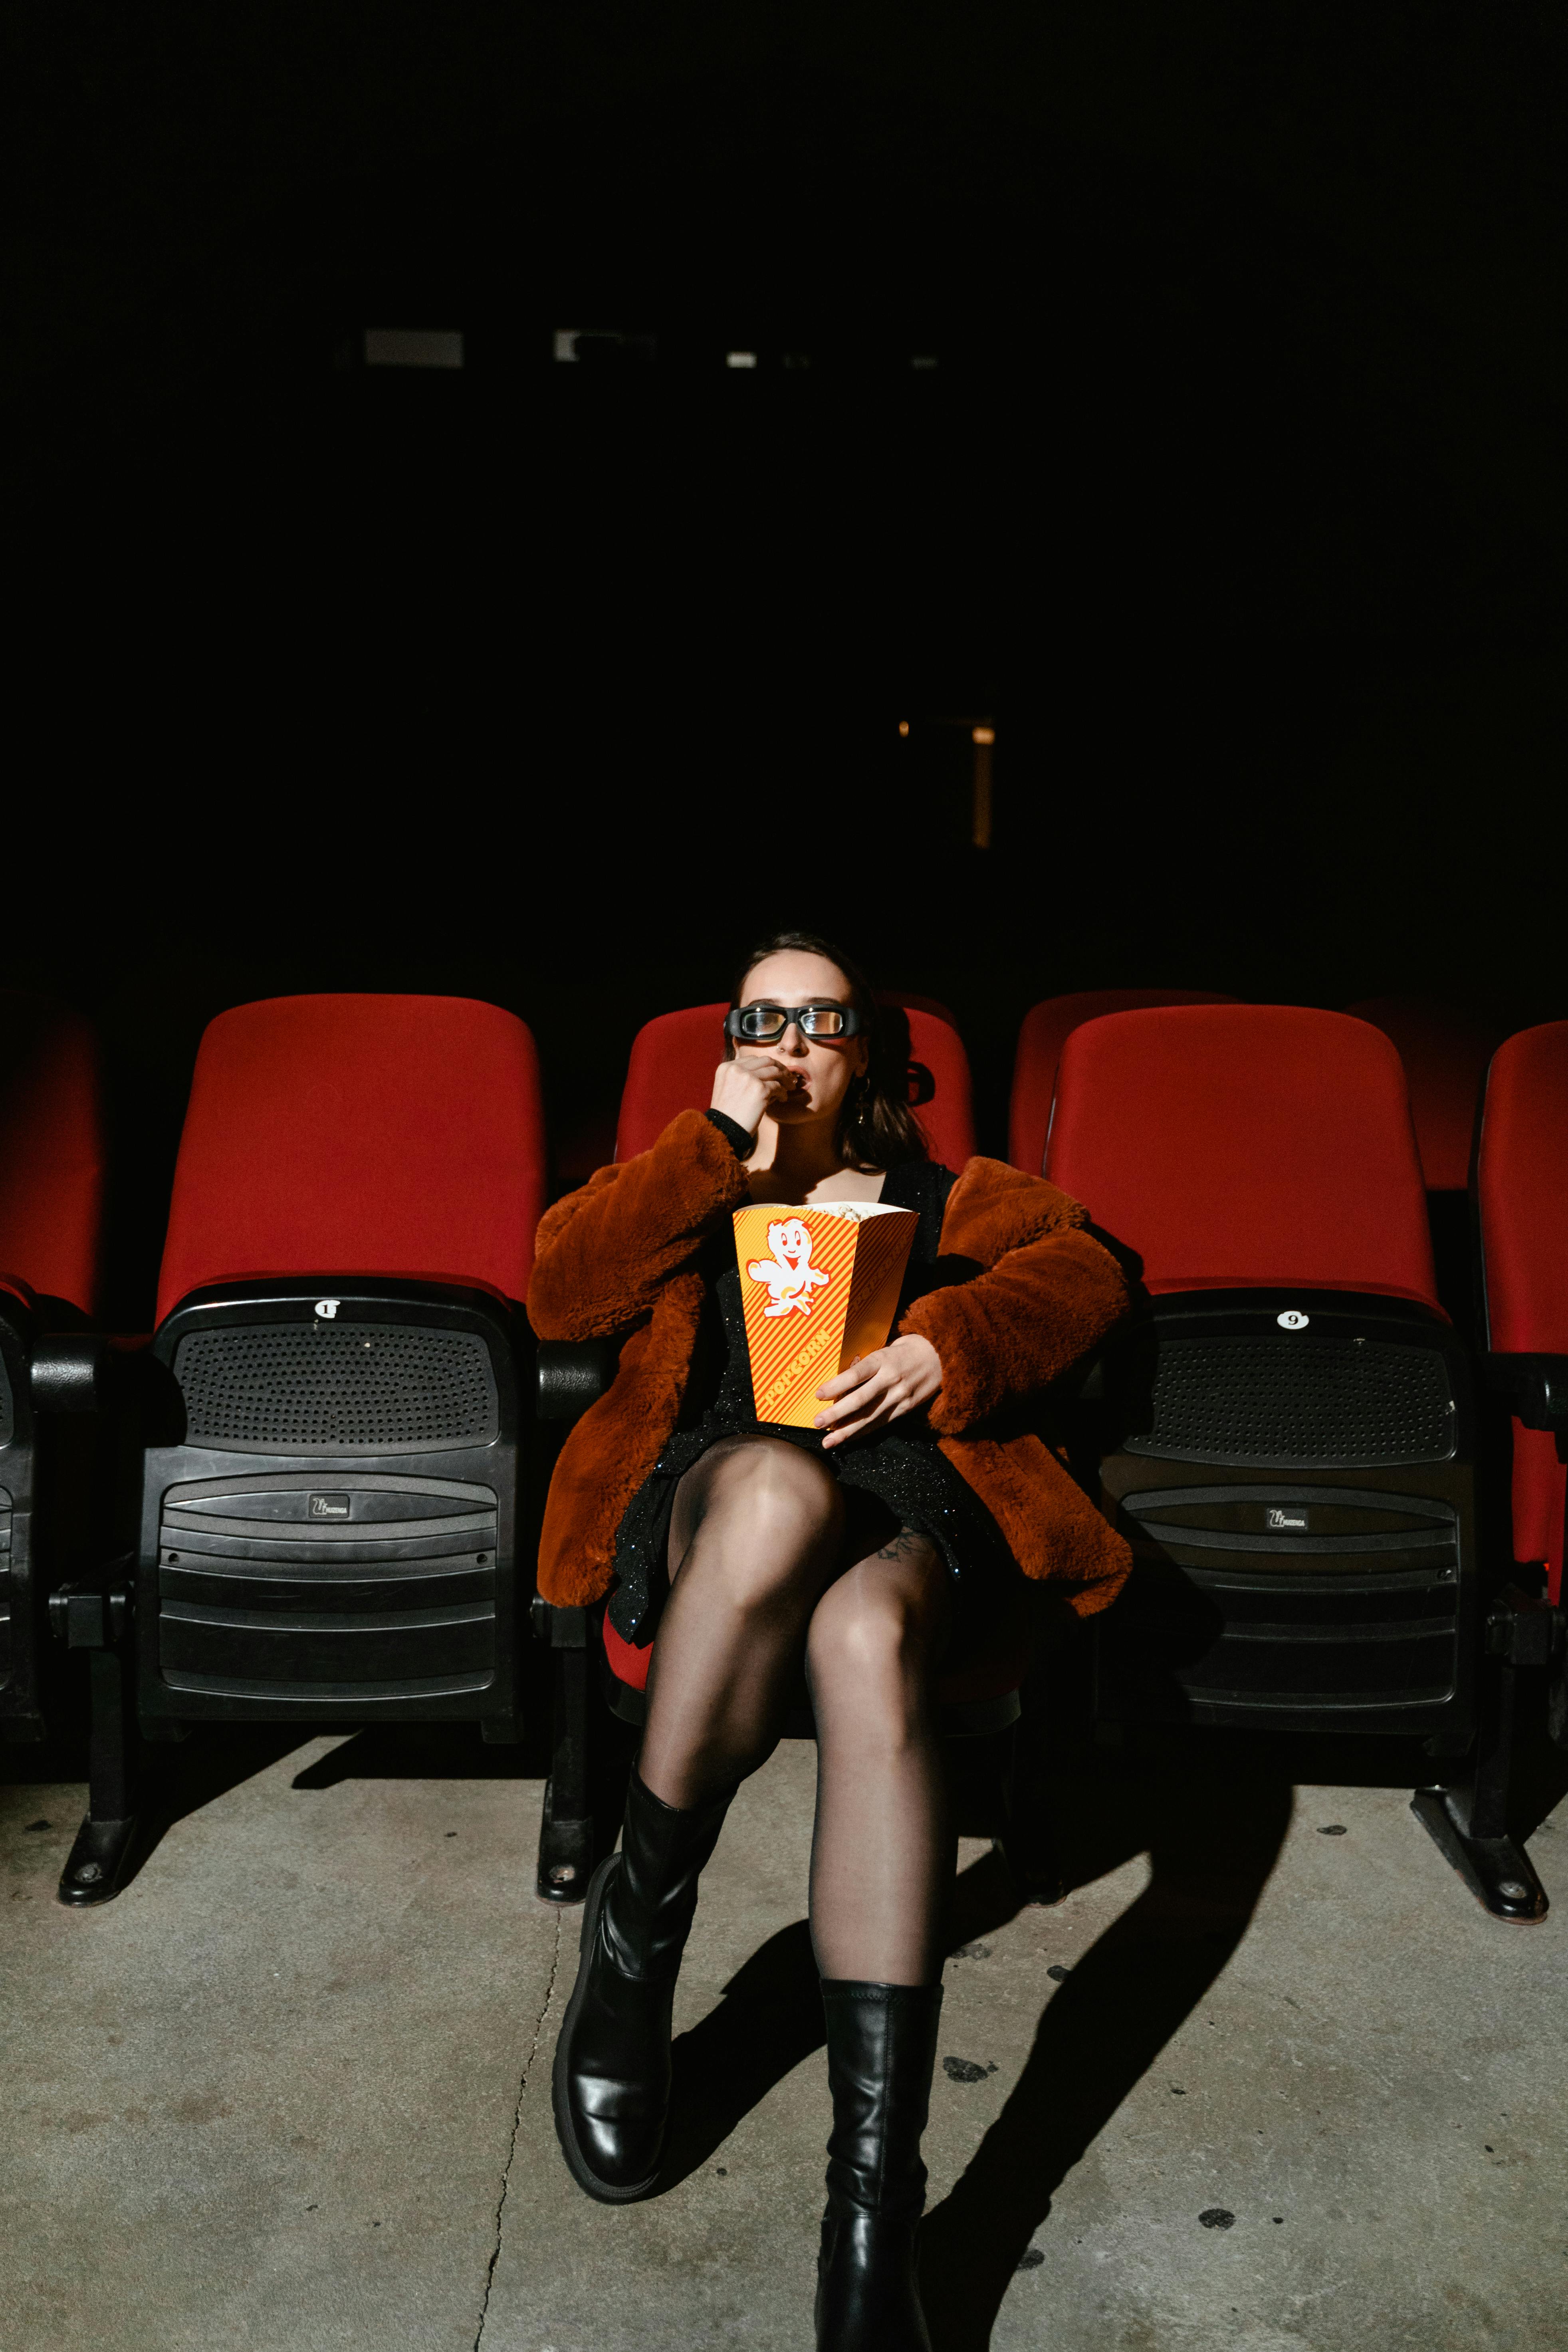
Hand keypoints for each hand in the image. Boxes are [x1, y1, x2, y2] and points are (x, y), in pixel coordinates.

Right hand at [710, 1051, 800, 1140]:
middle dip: (780, 1068)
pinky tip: (783, 1099)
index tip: (775, 1072)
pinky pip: (778, 1087)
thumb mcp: (727, 1089)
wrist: (723, 1131)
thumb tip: (768, 1074)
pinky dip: (783, 1093)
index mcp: (727, 1068)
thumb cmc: (727, 1115)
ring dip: (785, 1079)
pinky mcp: (760, 1089)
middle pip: (766, 1061)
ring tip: (789, 1088)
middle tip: (788, 1077)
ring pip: (775, 1071)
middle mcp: (737, 1069)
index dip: (766, 1065)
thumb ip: (741, 1078)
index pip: (752, 1059)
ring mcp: (748, 1077)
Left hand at [813, 1333, 942, 1448]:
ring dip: (847, 1431)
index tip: (818, 1395)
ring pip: (870, 1417)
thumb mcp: (886, 1349)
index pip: (856, 1374)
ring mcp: (900, 1396)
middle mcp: (891, 1379)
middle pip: (860, 1399)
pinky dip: (863, 1432)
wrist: (941, 1358)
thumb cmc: (906, 1350)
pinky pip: (881, 1423)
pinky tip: (849, 1439)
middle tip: (817, 1423)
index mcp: (883, 1360)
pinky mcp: (906, 1409)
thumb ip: (867, 1364)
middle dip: (837, 1413)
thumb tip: (841, 1379)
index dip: (836, 1385)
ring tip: (828, 1442)